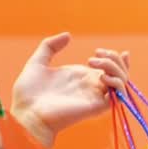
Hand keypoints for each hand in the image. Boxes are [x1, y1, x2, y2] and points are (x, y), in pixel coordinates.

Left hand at [10, 33, 130, 147]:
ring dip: (116, 68)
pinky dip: (117, 83)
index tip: (101, 49)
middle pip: (118, 72)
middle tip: (96, 54)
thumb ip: (50, 46)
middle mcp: (90, 86)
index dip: (115, 58)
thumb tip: (68, 35)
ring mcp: (94, 96)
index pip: (108, 68)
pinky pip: (119, 96)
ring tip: (94, 62)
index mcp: (80, 77)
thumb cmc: (28, 93)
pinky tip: (101, 76)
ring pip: (121, 82)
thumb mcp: (38, 62)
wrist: (26, 113)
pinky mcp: (96, 106)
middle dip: (114, 59)